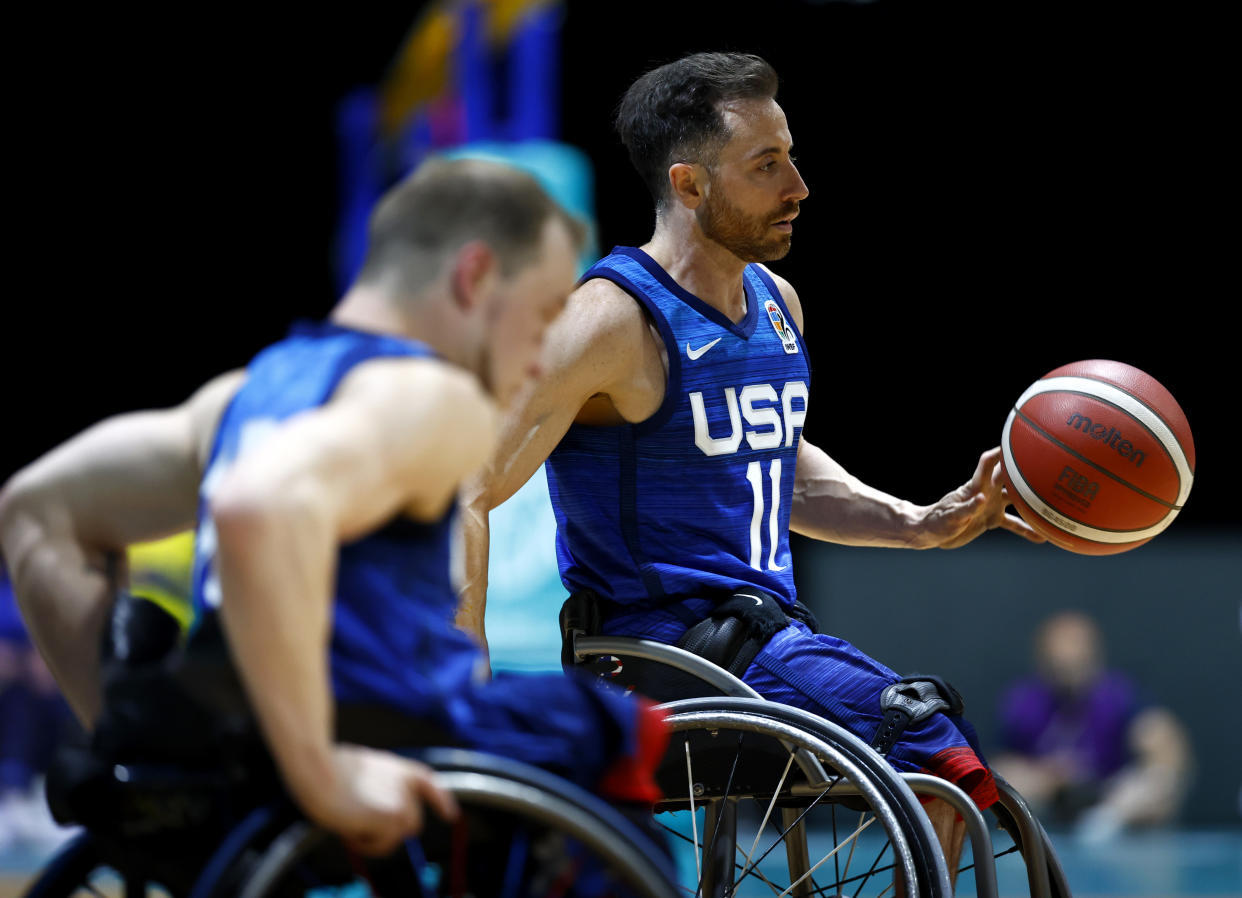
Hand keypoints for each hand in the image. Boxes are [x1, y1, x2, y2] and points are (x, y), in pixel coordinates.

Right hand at [302, 744, 458, 856]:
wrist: (317, 768)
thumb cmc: (328, 769)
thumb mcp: (363, 772)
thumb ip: (380, 787)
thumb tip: (381, 812)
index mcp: (400, 768)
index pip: (429, 784)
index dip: (440, 801)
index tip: (450, 816)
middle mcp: (408, 783)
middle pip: (410, 823)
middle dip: (388, 830)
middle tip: (356, 823)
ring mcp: (404, 800)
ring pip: (396, 837)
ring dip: (374, 838)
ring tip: (349, 821)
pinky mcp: (395, 817)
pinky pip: (383, 846)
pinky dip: (365, 844)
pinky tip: (349, 827)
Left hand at [920, 448, 1045, 548]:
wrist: (932, 532)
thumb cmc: (938, 521)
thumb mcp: (951, 516)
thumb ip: (967, 508)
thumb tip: (982, 498)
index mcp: (975, 487)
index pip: (988, 463)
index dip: (1000, 452)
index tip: (1017, 443)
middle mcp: (987, 492)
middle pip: (1009, 477)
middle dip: (1026, 469)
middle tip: (1048, 464)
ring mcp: (991, 504)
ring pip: (1017, 500)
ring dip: (1033, 502)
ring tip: (1055, 503)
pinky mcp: (991, 519)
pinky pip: (1013, 523)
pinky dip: (1026, 529)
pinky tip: (1041, 537)